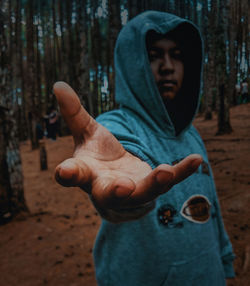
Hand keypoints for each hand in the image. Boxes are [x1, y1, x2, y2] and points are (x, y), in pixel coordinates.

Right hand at [53, 82, 201, 221]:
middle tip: (122, 187)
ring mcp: (132, 190)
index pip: (74, 175)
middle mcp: (107, 187)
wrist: (117, 178)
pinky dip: (182, 172)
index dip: (68, 175)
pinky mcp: (153, 186)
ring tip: (165, 172)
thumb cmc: (98, 156)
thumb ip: (74, 112)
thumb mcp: (86, 133)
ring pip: (143, 192)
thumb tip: (58, 83)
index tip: (64, 171)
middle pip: (108, 193)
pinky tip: (196, 160)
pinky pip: (169, 181)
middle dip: (115, 191)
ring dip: (154, 183)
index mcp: (86, 173)